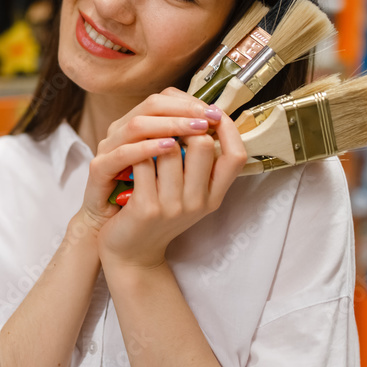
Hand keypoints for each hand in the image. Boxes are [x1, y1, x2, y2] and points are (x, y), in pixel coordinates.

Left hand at [94, 88, 247, 270]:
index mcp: (214, 196)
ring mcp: (174, 206)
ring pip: (170, 148)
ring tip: (145, 142)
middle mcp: (199, 202)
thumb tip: (205, 116)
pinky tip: (129, 158)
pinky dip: (135, 152)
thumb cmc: (158, 213)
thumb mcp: (188, 192)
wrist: (130, 253)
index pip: (236, 155)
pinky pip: (143, 161)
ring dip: (155, 137)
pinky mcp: (147, 208)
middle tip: (167, 126)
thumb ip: (199, 164)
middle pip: (203, 144)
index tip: (212, 112)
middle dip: (183, 127)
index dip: (228, 128)